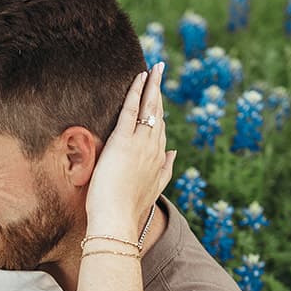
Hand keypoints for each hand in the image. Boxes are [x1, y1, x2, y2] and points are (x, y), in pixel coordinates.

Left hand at [84, 63, 175, 241]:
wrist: (117, 222)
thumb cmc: (128, 211)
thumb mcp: (152, 190)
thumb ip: (165, 170)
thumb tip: (173, 153)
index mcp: (158, 161)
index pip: (161, 130)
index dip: (160, 112)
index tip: (158, 97)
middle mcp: (153, 149)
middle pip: (159, 114)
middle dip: (160, 91)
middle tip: (160, 70)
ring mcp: (140, 144)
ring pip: (150, 108)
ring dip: (152, 86)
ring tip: (154, 68)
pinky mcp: (123, 142)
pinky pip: (132, 110)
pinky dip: (137, 91)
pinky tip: (140, 77)